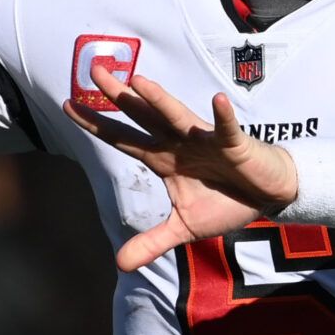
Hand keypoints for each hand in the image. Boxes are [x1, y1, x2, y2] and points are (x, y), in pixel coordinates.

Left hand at [63, 60, 296, 271]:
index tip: (68, 104)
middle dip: (119, 96)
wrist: (267, 194)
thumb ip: (152, 242)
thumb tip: (120, 265)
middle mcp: (178, 143)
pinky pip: (227, 129)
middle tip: (94, 69)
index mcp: (163, 159)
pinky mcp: (234, 144)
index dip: (96, 124)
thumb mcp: (184, 228)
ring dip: (160, 101)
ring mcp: (205, 140)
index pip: (123, 139)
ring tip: (139, 82)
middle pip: (143, 116)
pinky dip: (223, 117)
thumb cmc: (226, 201)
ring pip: (177, 117)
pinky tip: (218, 101)